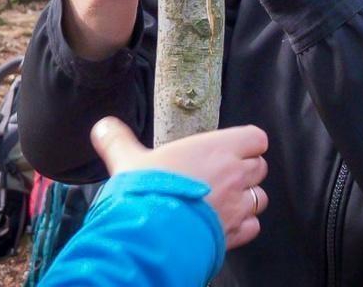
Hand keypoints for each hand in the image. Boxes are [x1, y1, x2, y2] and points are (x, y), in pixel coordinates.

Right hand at [91, 117, 268, 249]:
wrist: (153, 236)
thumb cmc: (147, 192)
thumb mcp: (128, 160)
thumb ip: (117, 141)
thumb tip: (103, 126)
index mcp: (217, 150)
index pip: (255, 138)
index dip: (247, 143)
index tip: (232, 148)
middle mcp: (234, 175)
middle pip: (259, 166)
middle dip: (245, 170)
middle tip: (223, 174)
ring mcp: (237, 206)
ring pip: (259, 197)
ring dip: (247, 198)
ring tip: (226, 200)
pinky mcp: (234, 234)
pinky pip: (252, 227)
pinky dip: (243, 226)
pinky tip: (224, 224)